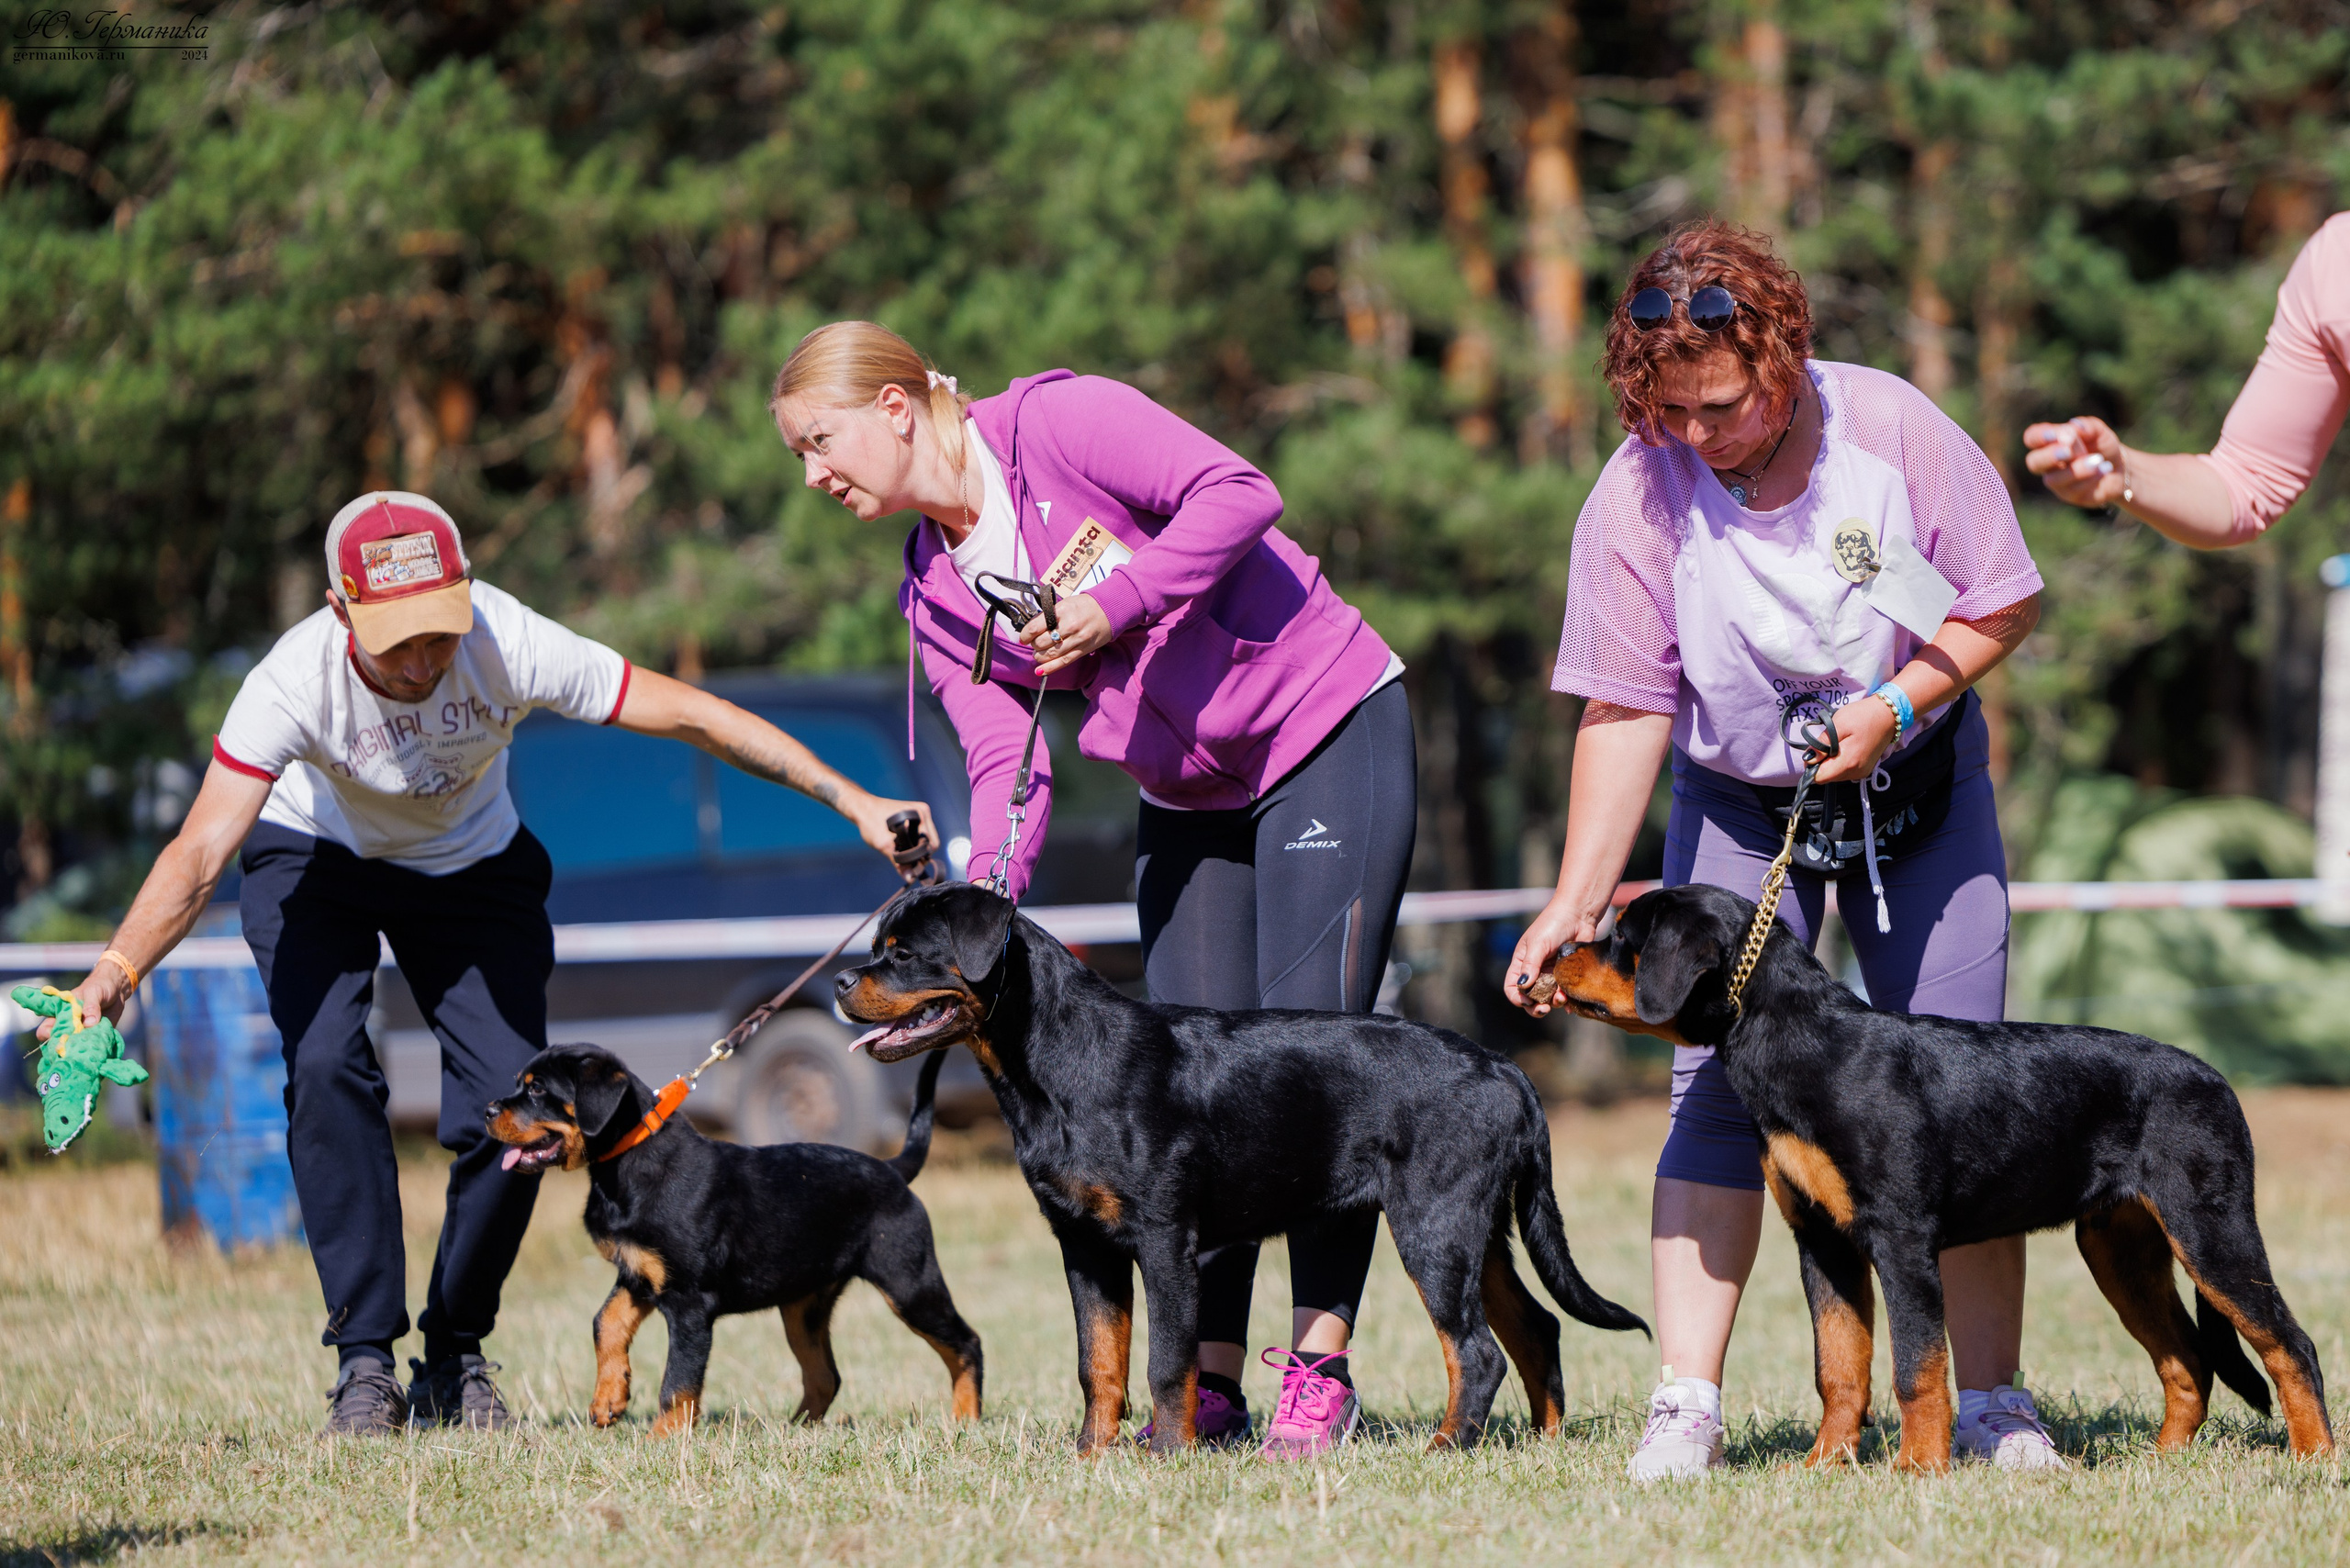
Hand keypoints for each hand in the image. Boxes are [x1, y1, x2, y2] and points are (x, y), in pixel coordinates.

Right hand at [35, 965, 129, 1041]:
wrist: (117, 989)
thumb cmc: (98, 986)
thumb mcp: (94, 992)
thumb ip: (90, 1006)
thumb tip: (89, 1023)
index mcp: (59, 1014)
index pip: (45, 1029)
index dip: (47, 1034)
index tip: (60, 1034)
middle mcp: (68, 1026)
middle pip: (58, 1042)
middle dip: (64, 1047)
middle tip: (75, 1045)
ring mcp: (82, 1032)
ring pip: (75, 1047)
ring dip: (80, 1049)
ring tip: (88, 1048)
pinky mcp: (95, 1036)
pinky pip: (92, 1045)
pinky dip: (95, 1048)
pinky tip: (100, 1048)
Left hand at [846, 794, 939, 868]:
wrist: (861, 807)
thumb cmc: (871, 822)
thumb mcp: (883, 844)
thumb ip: (898, 862)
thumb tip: (910, 878)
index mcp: (921, 814)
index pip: (932, 844)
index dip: (922, 858)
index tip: (910, 866)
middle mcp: (923, 811)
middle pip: (931, 842)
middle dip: (919, 853)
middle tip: (904, 861)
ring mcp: (919, 812)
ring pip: (925, 838)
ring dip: (915, 847)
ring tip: (901, 851)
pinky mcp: (914, 814)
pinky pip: (919, 833)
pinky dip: (912, 841)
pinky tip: (901, 843)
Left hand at [1020, 592, 1114, 678]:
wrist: (1108, 610)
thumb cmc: (1084, 606)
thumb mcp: (1064, 604)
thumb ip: (1049, 616)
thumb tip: (1032, 630)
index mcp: (1061, 612)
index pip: (1035, 627)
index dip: (1025, 635)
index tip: (1023, 637)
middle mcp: (1069, 626)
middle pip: (1041, 643)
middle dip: (1034, 645)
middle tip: (1035, 643)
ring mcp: (1077, 640)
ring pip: (1050, 654)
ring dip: (1040, 656)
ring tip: (1040, 653)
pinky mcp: (1083, 650)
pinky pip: (1064, 662)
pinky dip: (1050, 668)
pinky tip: (1040, 671)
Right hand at [1504, 894, 1604, 1015]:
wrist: (1579, 915)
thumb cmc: (1553, 924)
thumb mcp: (1538, 944)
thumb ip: (1530, 966)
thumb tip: (1523, 987)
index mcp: (1522, 964)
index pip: (1512, 987)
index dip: (1517, 997)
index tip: (1528, 1001)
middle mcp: (1535, 972)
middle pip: (1530, 997)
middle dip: (1536, 1007)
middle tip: (1545, 1009)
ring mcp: (1552, 975)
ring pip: (1549, 998)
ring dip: (1554, 1002)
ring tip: (1562, 998)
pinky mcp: (1568, 975)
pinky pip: (1566, 993)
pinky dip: (1568, 1001)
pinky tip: (1571, 1003)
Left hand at [1813, 692, 1899, 783]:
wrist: (1889, 714)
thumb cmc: (1862, 716)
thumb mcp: (1837, 725)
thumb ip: (1821, 745)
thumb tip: (1808, 760)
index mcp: (1848, 763)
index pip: (1819, 778)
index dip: (1812, 765)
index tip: (1815, 750)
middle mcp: (1856, 773)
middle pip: (1827, 777)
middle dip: (1822, 762)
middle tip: (1828, 743)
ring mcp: (1862, 772)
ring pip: (1835, 775)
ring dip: (1831, 762)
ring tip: (1839, 743)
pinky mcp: (1865, 769)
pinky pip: (1845, 771)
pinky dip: (1840, 761)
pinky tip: (1846, 747)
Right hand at [2022, 417, 2126, 509]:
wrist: (2119, 469)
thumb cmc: (2102, 447)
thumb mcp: (2099, 431)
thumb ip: (2087, 426)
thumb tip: (2074, 426)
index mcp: (2050, 443)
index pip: (2032, 438)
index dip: (2038, 436)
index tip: (2055, 434)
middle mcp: (2048, 464)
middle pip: (2033, 462)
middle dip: (2049, 456)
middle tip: (2068, 451)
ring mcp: (2058, 482)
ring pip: (2053, 479)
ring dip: (2077, 468)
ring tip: (2098, 460)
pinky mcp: (2071, 496)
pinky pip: (2074, 489)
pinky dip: (2092, 476)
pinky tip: (2105, 468)